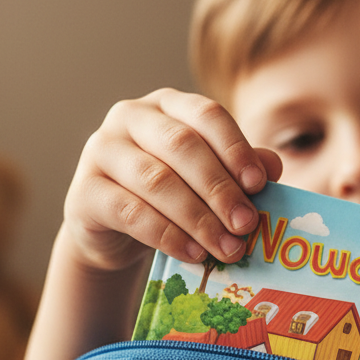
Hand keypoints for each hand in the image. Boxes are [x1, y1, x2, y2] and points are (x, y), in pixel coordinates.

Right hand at [62, 88, 281, 272]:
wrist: (113, 231)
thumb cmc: (168, 198)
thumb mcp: (204, 181)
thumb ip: (236, 169)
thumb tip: (274, 167)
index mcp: (167, 105)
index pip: (206, 115)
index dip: (235, 148)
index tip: (259, 184)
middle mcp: (130, 117)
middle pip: (182, 147)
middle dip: (220, 189)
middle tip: (246, 225)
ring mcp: (101, 151)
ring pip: (156, 181)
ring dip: (198, 218)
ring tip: (226, 248)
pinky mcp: (84, 192)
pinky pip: (130, 213)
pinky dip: (167, 235)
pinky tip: (193, 253)